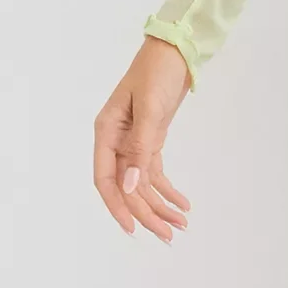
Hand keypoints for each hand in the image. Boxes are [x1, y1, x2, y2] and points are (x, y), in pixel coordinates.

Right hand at [94, 37, 192, 240]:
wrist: (174, 52)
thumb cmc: (157, 73)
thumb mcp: (150, 109)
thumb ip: (141, 148)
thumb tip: (131, 186)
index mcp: (106, 132)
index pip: (105, 179)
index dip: (117, 206)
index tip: (133, 228)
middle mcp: (116, 141)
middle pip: (127, 187)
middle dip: (146, 213)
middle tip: (169, 235)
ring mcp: (132, 142)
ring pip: (142, 184)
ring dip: (160, 205)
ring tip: (181, 225)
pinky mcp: (150, 141)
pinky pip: (154, 173)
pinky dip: (168, 190)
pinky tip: (182, 204)